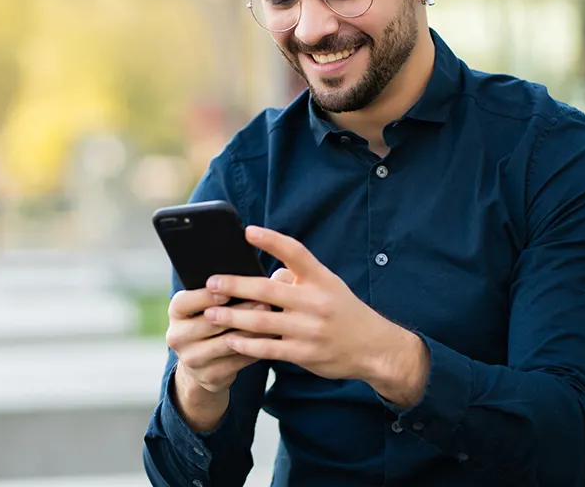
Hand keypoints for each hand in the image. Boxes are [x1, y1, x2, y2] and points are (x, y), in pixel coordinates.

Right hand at [165, 281, 279, 394]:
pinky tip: (270, 341)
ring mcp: (192, 359)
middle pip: (210, 323)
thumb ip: (228, 287)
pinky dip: (254, 350)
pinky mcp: (209, 376)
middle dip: (239, 312)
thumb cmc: (211, 319)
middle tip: (265, 304)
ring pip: (226, 343)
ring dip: (251, 332)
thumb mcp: (209, 303)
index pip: (186, 302)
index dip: (205, 297)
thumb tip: (264, 275)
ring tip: (272, 321)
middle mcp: (177, 336)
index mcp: (176, 312)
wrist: (201, 361)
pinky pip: (236, 362)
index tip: (228, 291)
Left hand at [203, 226, 428, 402]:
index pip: (296, 253)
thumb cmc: (344, 312)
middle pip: (269, 289)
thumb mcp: (328, 286)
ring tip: (210, 312)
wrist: (374, 348)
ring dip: (233, 316)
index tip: (247, 231)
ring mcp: (310, 330)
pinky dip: (247, 344)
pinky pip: (269, 348)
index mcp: (321, 279)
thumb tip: (267, 273)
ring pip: (263, 321)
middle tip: (211, 283)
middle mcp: (316, 302)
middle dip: (236, 285)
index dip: (272, 240)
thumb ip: (298, 278)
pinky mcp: (305, 354)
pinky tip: (230, 340)